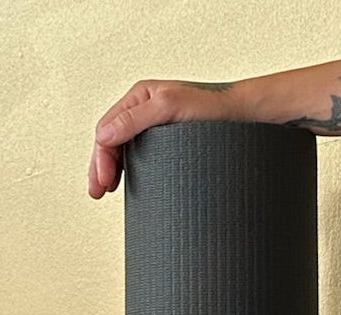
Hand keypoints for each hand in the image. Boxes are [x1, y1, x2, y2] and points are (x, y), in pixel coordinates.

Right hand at [88, 77, 254, 198]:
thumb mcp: (169, 109)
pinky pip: (138, 155)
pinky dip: (127, 170)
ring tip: (106, 190)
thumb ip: (134, 119)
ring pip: (122, 149)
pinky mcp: (167, 142)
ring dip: (110, 169)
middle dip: (100, 167)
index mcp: (140, 96)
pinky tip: (125, 182)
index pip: (107, 129)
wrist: (243, 117)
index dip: (100, 157)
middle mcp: (144, 109)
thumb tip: (103, 137)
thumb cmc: (213, 108)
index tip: (103, 183)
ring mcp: (154, 127)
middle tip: (97, 193)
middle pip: (110, 140)